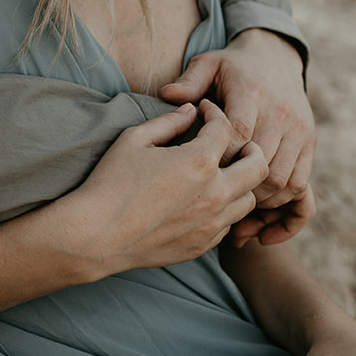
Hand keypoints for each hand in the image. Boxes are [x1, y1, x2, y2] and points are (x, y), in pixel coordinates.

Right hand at [52, 99, 266, 279]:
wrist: (97, 235)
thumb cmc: (110, 183)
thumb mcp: (133, 140)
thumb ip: (168, 122)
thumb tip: (190, 111)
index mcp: (199, 162)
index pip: (226, 127)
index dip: (215, 112)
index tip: (204, 111)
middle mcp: (215, 193)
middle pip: (258, 165)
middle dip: (250, 146)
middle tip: (234, 142)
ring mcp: (212, 223)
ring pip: (249, 199)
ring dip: (241, 182)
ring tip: (222, 173)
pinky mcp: (203, 245)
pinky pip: (229, 224)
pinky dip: (225, 209)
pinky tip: (204, 201)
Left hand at [161, 29, 315, 245]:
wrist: (276, 58)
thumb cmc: (232, 67)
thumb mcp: (208, 63)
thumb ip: (189, 80)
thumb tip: (167, 95)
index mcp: (252, 92)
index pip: (239, 133)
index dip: (219, 157)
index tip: (199, 168)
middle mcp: (282, 113)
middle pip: (262, 164)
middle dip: (235, 186)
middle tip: (210, 199)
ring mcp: (300, 130)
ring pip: (283, 181)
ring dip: (257, 200)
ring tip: (231, 207)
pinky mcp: (310, 143)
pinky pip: (301, 185)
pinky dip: (280, 202)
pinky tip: (256, 207)